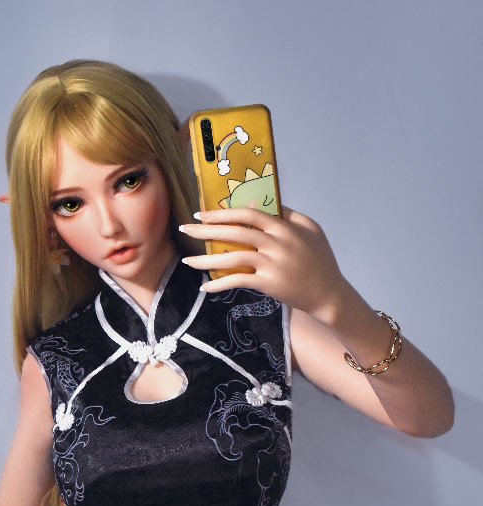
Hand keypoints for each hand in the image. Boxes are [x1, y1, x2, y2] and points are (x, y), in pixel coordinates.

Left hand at [179, 204, 346, 322]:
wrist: (329, 294)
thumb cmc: (320, 260)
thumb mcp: (310, 229)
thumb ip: (286, 214)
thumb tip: (257, 202)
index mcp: (284, 227)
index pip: (248, 213)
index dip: (223, 212)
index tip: (203, 214)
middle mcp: (277, 243)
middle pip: (235, 232)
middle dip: (207, 230)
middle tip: (185, 229)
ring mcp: (273, 264)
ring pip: (233, 258)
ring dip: (207, 259)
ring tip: (188, 261)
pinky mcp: (269, 283)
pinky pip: (239, 281)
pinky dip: (221, 284)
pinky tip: (205, 286)